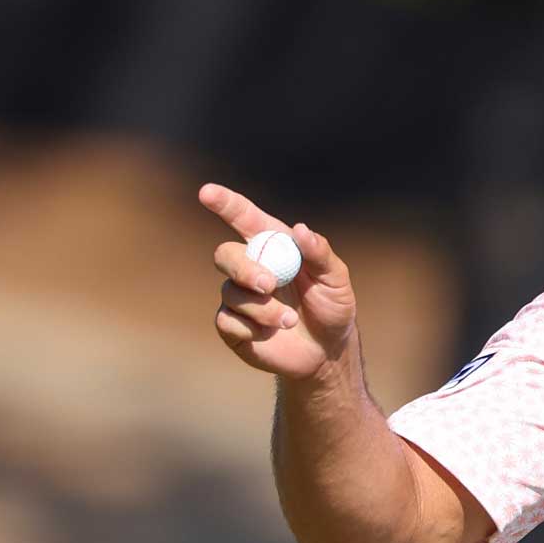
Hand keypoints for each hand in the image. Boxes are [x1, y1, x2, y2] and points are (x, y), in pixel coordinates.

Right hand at [204, 183, 356, 379]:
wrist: (327, 351)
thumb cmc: (332, 307)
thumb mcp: (336, 280)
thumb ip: (320, 254)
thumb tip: (301, 230)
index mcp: (273, 246)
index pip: (244, 218)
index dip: (225, 204)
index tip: (207, 192)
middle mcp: (250, 267)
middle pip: (225, 254)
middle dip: (244, 268)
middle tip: (268, 285)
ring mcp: (238, 296)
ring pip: (231, 293)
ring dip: (263, 309)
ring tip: (290, 320)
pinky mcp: (232, 325)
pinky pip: (227, 321)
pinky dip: (253, 329)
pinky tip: (271, 334)